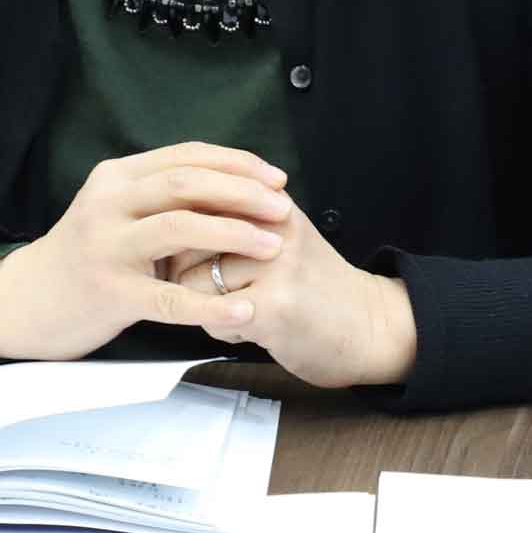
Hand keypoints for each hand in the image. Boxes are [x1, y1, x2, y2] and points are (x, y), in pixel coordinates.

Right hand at [0, 142, 291, 360]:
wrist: (29, 300)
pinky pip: (169, 298)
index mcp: (116, 177)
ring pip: (180, 227)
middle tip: (283, 208)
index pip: (186, 156)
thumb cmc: (88, 255)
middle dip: (243, 193)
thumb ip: (161, 194)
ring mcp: (107, 247)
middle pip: (187, 183)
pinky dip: (211, 304)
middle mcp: (108, 203)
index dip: (237, 164)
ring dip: (235, 234)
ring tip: (274, 247)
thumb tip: (237, 183)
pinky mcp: (109, 293)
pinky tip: (244, 311)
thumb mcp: (116, 210)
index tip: (277, 178)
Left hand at [172, 200, 416, 387]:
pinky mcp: (274, 304)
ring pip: (193, 284)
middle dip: (190, 273)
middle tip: (227, 290)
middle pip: (184, 244)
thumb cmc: (312, 286)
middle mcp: (272, 224)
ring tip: (246, 309)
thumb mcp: (278, 234)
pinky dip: (224, 330)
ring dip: (206, 307)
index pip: (193, 203)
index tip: (200, 256)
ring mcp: (275, 264)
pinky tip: (255, 329)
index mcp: (269, 202)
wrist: (368, 326)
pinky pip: (213, 316)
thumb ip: (231, 218)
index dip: (182, 237)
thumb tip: (163, 217)